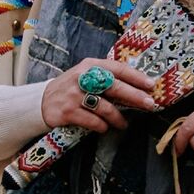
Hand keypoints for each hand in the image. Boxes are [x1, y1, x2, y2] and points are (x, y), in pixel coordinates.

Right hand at [41, 58, 156, 132]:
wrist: (41, 102)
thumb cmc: (72, 89)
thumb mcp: (86, 76)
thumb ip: (106, 78)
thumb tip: (138, 87)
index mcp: (90, 66)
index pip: (117, 69)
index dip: (136, 77)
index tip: (151, 85)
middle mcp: (82, 77)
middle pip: (114, 87)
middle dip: (135, 96)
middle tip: (149, 104)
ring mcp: (74, 95)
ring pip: (105, 107)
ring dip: (118, 118)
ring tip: (123, 124)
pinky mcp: (68, 112)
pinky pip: (93, 121)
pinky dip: (102, 126)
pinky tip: (104, 128)